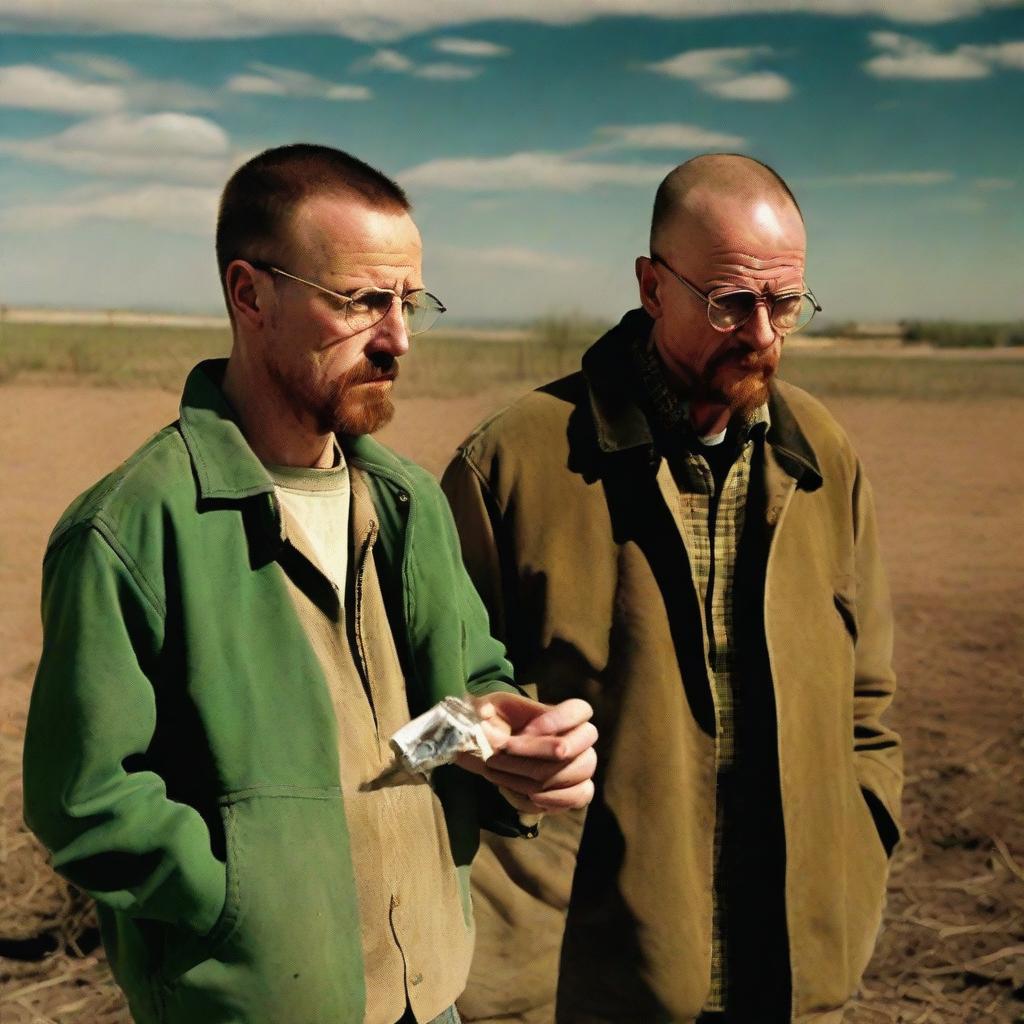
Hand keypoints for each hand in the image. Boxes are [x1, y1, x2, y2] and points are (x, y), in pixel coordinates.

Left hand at [457, 693, 596, 814]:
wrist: (494, 751)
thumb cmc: (497, 724)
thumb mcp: (488, 708)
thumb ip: (484, 708)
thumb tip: (484, 714)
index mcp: (564, 713)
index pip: (580, 711)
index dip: (557, 721)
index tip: (524, 730)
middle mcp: (579, 739)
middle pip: (576, 746)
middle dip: (537, 752)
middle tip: (505, 752)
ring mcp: (581, 766)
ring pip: (575, 773)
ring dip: (535, 776)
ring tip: (502, 773)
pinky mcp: (575, 790)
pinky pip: (578, 796)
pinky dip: (554, 798)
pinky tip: (530, 795)